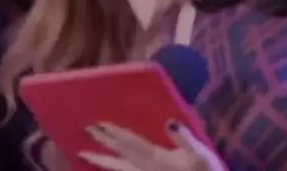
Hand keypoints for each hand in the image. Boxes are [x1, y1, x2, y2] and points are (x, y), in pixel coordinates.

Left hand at [78, 120, 226, 170]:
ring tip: (85, 156)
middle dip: (103, 144)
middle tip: (86, 132)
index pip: (131, 143)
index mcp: (157, 159)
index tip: (97, 123)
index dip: (114, 133)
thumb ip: (185, 138)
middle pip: (120, 157)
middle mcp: (146, 170)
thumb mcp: (201, 156)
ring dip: (102, 162)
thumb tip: (169, 121)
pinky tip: (112, 169)